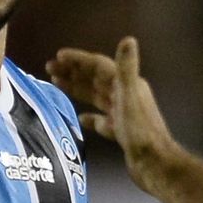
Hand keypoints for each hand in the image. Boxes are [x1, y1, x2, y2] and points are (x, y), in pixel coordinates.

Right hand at [46, 37, 174, 187]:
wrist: (152, 163)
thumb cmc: (140, 130)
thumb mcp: (130, 96)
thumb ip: (127, 67)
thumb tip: (128, 39)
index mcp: (127, 84)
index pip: (99, 65)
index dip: (79, 59)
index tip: (58, 56)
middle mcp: (125, 96)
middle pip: (94, 79)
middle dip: (73, 72)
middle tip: (49, 68)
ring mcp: (122, 114)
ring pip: (96, 97)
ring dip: (77, 89)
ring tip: (56, 83)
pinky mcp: (120, 132)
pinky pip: (101, 121)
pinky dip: (90, 117)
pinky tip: (80, 118)